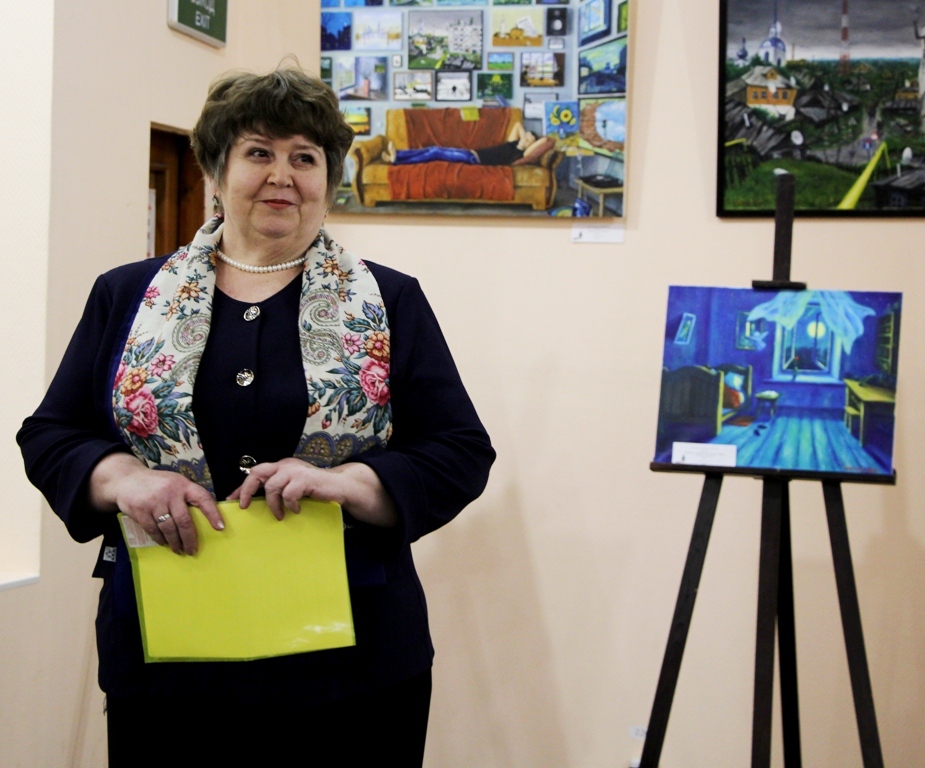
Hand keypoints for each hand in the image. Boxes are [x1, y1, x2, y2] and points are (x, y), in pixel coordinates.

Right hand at [89, 453, 224, 555]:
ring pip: (169, 528)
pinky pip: (153, 530)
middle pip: (184, 521)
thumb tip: (205, 516)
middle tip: (193, 550)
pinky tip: (164, 543)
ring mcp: (154, 502)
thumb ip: (187, 495)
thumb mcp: (175, 482)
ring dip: (175, 542)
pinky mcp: (140, 511)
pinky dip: (160, 539)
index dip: (213, 513)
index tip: (220, 528)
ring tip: (179, 550)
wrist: (127, 479)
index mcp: (183, 485)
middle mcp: (170, 493)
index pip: (203, 498)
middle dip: (190, 539)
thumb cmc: (157, 484)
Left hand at [228, 458, 397, 526]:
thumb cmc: (315, 490)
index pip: (255, 473)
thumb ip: (278, 490)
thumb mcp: (293, 487)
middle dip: (246, 490)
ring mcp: (296, 471)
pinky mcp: (306, 480)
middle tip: (244, 507)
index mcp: (281, 466)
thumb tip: (254, 504)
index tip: (231, 501)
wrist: (341, 486)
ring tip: (279, 515)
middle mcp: (286, 465)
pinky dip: (290, 505)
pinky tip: (296, 510)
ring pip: (272, 486)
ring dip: (272, 505)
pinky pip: (289, 494)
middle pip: (258, 473)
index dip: (241, 487)